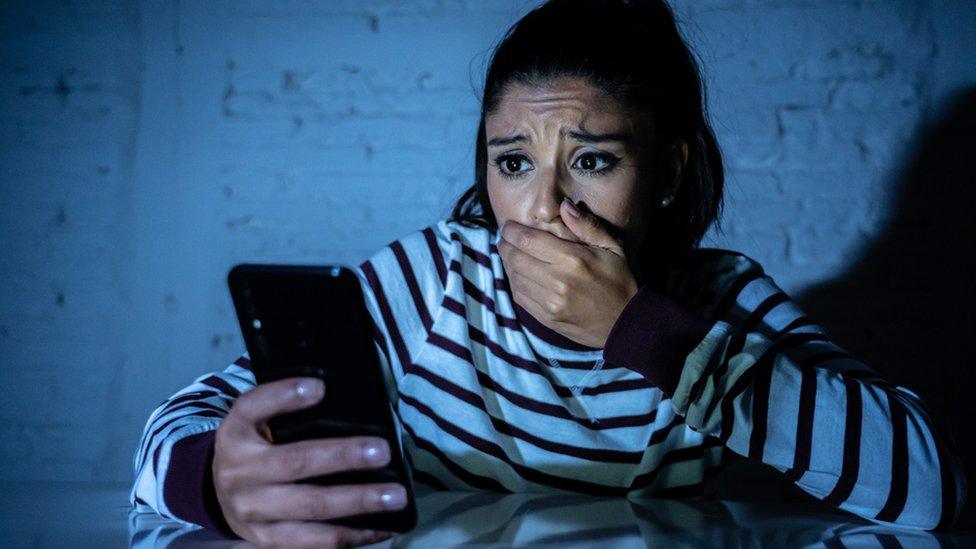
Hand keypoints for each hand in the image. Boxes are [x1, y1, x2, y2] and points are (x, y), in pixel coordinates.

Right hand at [213, 377, 402, 547]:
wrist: (218, 495)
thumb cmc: (252, 448)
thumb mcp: (254, 422)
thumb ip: (283, 408)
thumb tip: (338, 396)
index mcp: (235, 433)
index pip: (253, 407)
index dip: (284, 395)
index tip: (319, 386)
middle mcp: (239, 472)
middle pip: (294, 462)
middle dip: (342, 456)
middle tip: (382, 451)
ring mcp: (253, 512)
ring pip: (311, 507)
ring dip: (358, 502)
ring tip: (395, 495)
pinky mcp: (267, 540)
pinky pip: (316, 542)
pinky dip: (354, 535)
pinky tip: (384, 524)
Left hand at [498, 198, 639, 347]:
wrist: (629, 323)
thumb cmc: (622, 280)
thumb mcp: (613, 247)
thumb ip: (587, 225)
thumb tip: (564, 206)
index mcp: (573, 259)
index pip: (527, 240)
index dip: (511, 231)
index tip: (508, 227)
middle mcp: (557, 281)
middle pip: (515, 258)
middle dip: (505, 246)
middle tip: (505, 239)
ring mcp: (550, 303)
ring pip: (514, 278)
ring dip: (508, 264)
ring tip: (511, 255)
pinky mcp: (547, 318)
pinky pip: (520, 297)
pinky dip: (515, 283)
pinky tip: (520, 275)